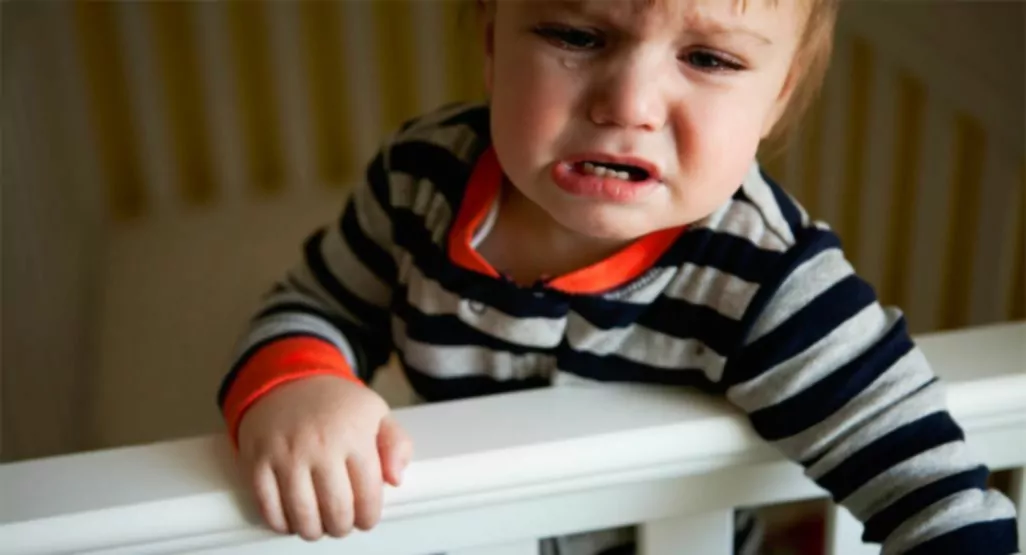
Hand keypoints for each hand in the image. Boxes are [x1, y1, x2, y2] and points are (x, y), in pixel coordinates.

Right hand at [236, 375, 412, 539]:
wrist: (286, 379)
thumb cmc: (335, 403)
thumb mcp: (376, 412)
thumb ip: (397, 445)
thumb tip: (395, 479)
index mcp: (354, 434)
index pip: (368, 494)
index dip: (369, 516)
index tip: (366, 518)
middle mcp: (319, 445)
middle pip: (336, 511)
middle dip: (343, 527)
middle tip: (343, 523)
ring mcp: (286, 455)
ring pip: (302, 515)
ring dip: (314, 530)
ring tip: (320, 525)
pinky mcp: (257, 461)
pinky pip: (268, 508)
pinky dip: (282, 523)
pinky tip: (292, 518)